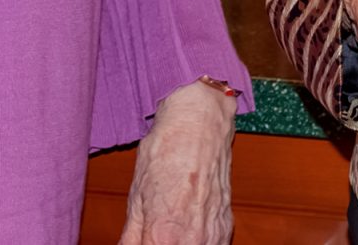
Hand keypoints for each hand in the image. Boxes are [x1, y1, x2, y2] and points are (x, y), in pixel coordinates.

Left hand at [118, 82, 234, 244]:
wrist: (200, 124)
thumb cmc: (167, 151)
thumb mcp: (137, 195)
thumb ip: (130, 235)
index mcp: (164, 235)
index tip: (139, 239)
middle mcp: (193, 241)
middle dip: (157, 244)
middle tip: (150, 233)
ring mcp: (213, 236)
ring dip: (178, 244)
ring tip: (167, 230)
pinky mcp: (226, 228)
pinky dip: (196, 241)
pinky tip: (186, 228)